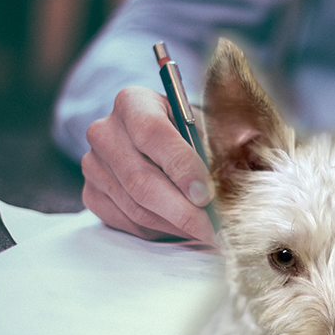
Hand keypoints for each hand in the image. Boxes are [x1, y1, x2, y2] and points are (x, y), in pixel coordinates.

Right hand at [81, 86, 216, 243]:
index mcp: (133, 102)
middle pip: (141, 180)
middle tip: (213, 229)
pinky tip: (183, 228)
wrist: (164, 144)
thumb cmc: (193, 133)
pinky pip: (127, 222)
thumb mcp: (211, 124)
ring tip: (207, 232)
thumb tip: (242, 160)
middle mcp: (105, 131)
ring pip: (136, 207)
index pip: (152, 133)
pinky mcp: (92, 194)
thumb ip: (224, 136)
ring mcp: (93, 165)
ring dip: (176, 225)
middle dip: (183, 211)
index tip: (207, 195)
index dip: (181, 167)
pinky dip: (160, 231)